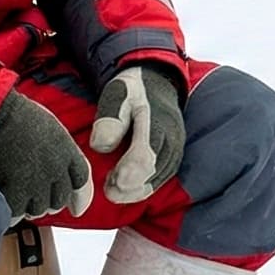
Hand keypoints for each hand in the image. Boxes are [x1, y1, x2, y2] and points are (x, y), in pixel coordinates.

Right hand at [0, 93, 93, 220]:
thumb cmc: (16, 114)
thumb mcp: (50, 127)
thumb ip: (61, 150)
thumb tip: (64, 172)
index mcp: (67, 150)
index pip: (81, 180)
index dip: (77, 194)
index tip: (73, 204)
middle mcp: (56, 168)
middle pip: (60, 199)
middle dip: (49, 201)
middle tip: (34, 197)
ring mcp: (35, 180)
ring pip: (39, 209)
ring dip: (29, 207)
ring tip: (18, 199)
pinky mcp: (14, 189)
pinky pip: (16, 212)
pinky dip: (11, 212)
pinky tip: (4, 203)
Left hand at [89, 64, 185, 203]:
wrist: (156, 85)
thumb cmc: (132, 91)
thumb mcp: (117, 94)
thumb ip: (110, 118)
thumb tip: (100, 146)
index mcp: (157, 120)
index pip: (147, 153)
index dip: (130, 171)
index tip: (113, 180)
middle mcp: (171, 138)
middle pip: (154, 171)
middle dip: (130, 186)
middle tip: (108, 190)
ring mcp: (175, 149)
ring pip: (157, 179)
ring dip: (134, 190)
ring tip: (111, 188)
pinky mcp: (173, 158)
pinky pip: (160, 179)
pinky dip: (141, 188)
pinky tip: (124, 188)